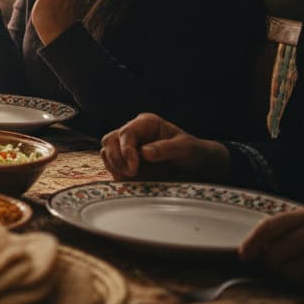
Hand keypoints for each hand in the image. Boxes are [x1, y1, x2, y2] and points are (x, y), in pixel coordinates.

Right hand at [99, 112, 229, 181]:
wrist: (196, 166)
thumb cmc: (193, 153)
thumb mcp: (185, 149)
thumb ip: (165, 149)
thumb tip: (144, 152)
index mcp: (146, 123)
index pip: (126, 133)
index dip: (126, 150)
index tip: (134, 169)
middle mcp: (133, 132)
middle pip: (110, 140)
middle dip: (116, 159)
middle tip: (131, 174)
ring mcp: (127, 147)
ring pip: (107, 152)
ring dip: (114, 166)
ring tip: (131, 177)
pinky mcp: (125, 161)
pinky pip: (111, 166)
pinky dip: (116, 173)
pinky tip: (130, 180)